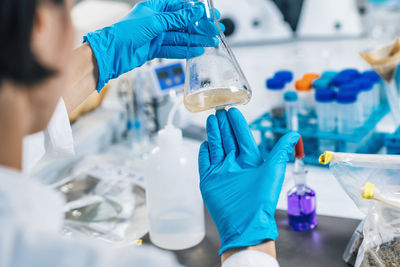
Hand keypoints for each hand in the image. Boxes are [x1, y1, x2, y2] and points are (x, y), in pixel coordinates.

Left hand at [84, 0, 223, 91]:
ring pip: (181, 37)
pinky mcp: (155, 49)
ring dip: (196, 40)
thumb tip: (194, 11)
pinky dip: (185, 51)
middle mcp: (157, 21)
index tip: (211, 15)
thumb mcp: (155, 20)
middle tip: (215, 32)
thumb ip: (177, 18)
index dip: (197, 12)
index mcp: (156, 7)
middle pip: (183, 24)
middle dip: (200, 28)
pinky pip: (174, 49)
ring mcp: (156, 36)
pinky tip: (196, 51)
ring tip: (210, 43)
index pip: (181, 8)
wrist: (113, 52)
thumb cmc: (126, 31)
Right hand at [199, 108, 299, 254]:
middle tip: (219, 108)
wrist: (245, 223)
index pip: (242, 136)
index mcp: (250, 161)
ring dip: (214, 133)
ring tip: (211, 118)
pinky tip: (205, 142)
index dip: (238, 123)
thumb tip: (295, 134)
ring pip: (216, 146)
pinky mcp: (209, 180)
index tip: (234, 109)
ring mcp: (221, 171)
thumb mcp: (273, 170)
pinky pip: (205, 162)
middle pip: (228, 138)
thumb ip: (281, 150)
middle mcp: (235, 164)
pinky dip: (205, 151)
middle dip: (224, 124)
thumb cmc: (261, 199)